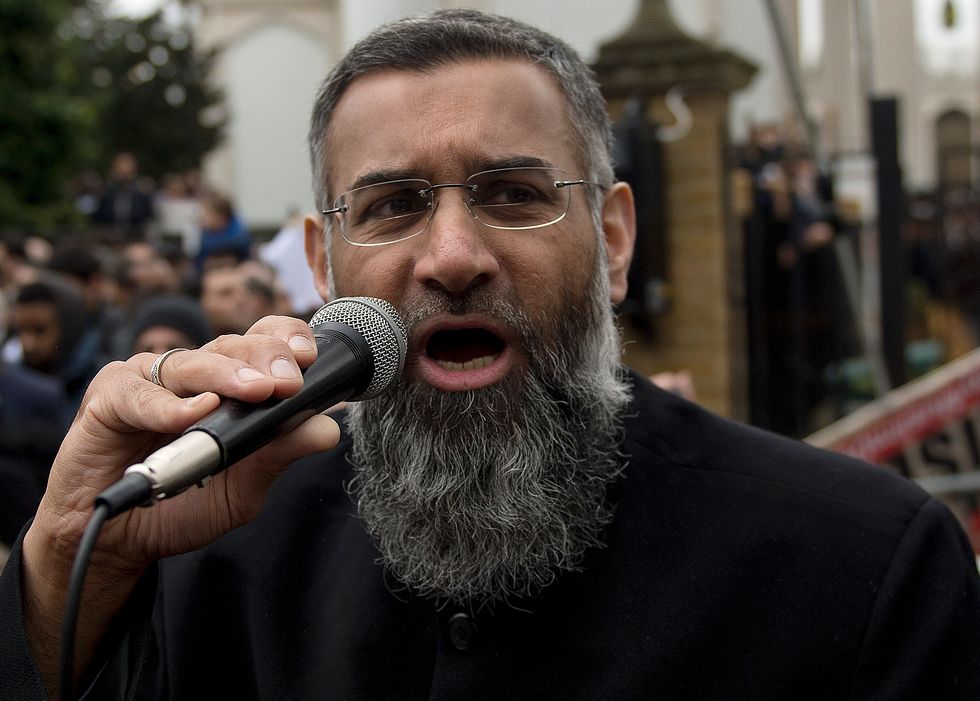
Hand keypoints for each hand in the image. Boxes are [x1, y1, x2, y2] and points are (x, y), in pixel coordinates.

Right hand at [20, 315, 339, 692]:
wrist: (119, 538)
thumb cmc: (182, 502)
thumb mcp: (244, 486)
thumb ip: (281, 455)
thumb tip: (328, 429)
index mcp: (229, 382)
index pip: (262, 341)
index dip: (286, 340)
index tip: (309, 357)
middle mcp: (193, 373)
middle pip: (234, 345)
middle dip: (266, 358)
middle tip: (287, 383)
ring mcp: (150, 380)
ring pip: (193, 363)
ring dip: (226, 375)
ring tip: (255, 390)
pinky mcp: (108, 398)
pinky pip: (141, 395)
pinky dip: (168, 406)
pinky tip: (193, 413)